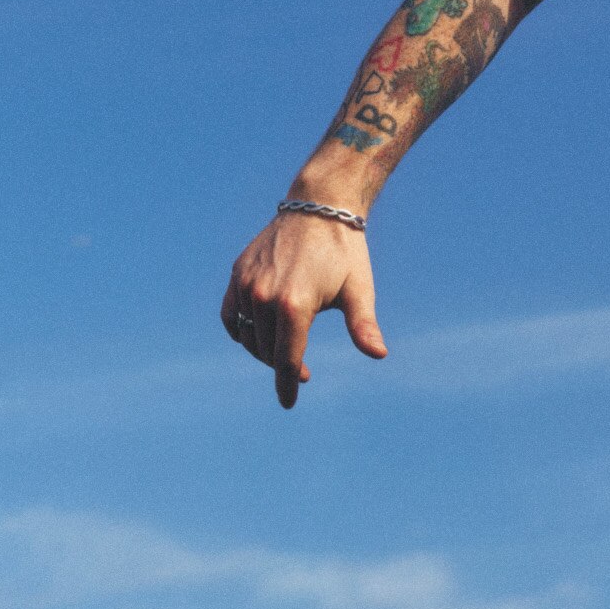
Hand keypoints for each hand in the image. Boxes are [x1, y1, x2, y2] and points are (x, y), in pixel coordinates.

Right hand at [221, 210, 386, 408]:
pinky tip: (256, 337)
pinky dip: (240, 330)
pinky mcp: (238, 273)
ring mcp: (247, 284)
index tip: (289, 403)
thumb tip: (379, 354)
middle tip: (304, 372)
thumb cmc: (344, 251)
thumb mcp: (358, 290)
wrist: (319, 205)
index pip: (287, 359)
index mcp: (294, 305)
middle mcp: (264, 296)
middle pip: (267, 351)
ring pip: (247, 336)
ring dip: (263, 350)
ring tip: (285, 351)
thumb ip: (363, 325)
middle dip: (283, 367)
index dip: (288, 385)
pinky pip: (230, 314)